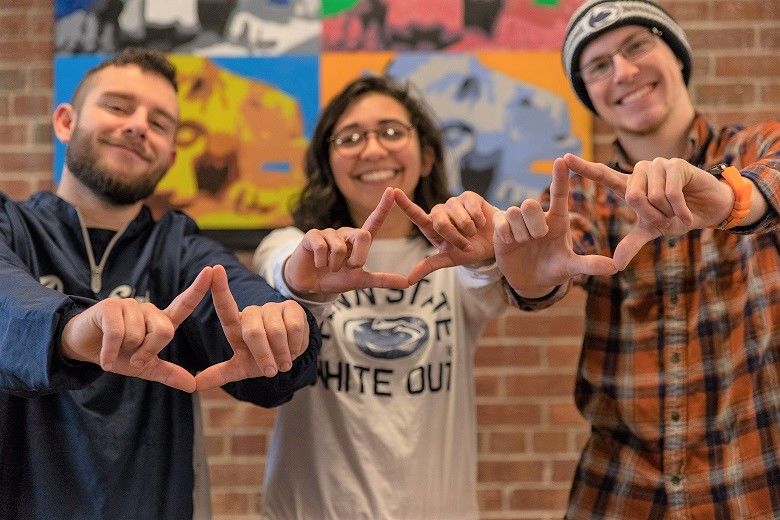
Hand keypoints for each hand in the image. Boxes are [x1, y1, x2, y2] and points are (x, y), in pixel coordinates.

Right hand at [60, 266, 213, 392]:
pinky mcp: (109, 307)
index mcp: (160, 321)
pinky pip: (118, 334)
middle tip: (135, 359)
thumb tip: (192, 385)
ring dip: (126, 352)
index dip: (198, 288)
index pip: (184, 303)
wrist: (82, 348)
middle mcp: (148, 309)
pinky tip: (105, 359)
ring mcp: (129, 305)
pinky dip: (111, 352)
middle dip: (149, 352)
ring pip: (139, 335)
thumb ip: (168, 374)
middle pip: (165, 331)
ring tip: (115, 350)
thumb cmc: (117, 354)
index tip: (211, 270)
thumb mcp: (144, 368)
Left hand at [195, 265, 309, 390]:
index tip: (214, 269)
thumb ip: (219, 374)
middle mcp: (252, 312)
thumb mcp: (240, 368)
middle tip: (271, 371)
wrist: (289, 357)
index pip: (225, 305)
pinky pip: (294, 328)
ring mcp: (272, 308)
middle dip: (263, 356)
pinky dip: (294, 345)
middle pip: (253, 331)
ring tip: (283, 362)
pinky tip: (294, 349)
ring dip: (281, 353)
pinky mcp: (292, 308)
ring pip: (276, 331)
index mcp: (236, 325)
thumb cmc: (260, 360)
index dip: (219, 288)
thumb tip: (193, 385)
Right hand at [283, 187, 409, 296]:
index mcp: (358, 241)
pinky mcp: (312, 236)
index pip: (374, 221)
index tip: (392, 190)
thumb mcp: (359, 281)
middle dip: (357, 258)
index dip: (383, 206)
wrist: (309, 285)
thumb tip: (407, 283)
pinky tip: (317, 263)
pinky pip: (323, 249)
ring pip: (340, 248)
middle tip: (347, 268)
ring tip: (328, 266)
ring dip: (335, 265)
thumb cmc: (334, 278)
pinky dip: (321, 262)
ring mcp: (328, 233)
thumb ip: (382, 280)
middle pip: (362, 236)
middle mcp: (345, 233)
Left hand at [394, 189, 498, 282]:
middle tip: (466, 244)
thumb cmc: (469, 250)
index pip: (416, 215)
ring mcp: (454, 202)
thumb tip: (408, 280)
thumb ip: (428, 266)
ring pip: (459, 218)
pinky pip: (472, 208)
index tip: (394, 192)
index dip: (405, 204)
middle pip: (441, 223)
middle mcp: (440, 212)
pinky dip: (479, 220)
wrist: (494, 243)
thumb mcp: (449, 260)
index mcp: (431, 227)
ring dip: (470, 230)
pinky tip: (481, 222)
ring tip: (474, 231)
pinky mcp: (468, 196)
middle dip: (456, 238)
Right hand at [493, 158, 616, 296]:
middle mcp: (538, 216)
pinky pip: (502, 223)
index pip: (559, 193)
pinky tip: (510, 243)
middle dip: (533, 224)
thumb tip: (615, 267)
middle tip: (538, 238)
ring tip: (524, 243)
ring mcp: (518, 221)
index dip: (560, 177)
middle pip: (530, 203)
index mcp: (557, 219)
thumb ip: (589, 265)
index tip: (562, 160)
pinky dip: (507, 236)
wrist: (530, 281)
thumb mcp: (571, 267)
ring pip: (514, 212)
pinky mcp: (501, 228)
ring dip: (521, 233)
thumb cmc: (554, 269)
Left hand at [563, 153, 733, 268]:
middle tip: (666, 220)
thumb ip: (631, 244)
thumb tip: (616, 265)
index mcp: (630, 185)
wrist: (709, 210)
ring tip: (677, 212)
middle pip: (631, 196)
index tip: (564, 158)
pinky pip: (670, 192)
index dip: (584, 167)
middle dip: (651, 216)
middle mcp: (640, 172)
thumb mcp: (652, 232)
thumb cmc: (677, 217)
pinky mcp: (677, 164)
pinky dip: (679, 209)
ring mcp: (658, 166)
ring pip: (651, 195)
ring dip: (667, 212)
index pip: (603, 174)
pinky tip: (687, 214)